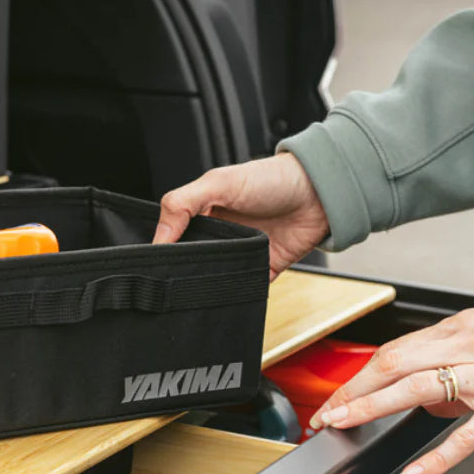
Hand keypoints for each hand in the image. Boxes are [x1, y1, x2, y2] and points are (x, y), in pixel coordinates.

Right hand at [154, 154, 329, 278]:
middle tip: (174, 280)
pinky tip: (227, 294)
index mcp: (205, 211)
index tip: (154, 261)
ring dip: (209, 283)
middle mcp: (221, 233)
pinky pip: (243, 289)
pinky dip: (236, 294)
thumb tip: (159, 235)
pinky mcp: (261, 269)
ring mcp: (242, 252)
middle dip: (185, 269)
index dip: (164, 247)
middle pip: (193, 259)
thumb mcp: (219, 182)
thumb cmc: (274, 179)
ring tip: (200, 287)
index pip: (174, 234)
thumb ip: (183, 203)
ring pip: (216, 277)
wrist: (319, 194)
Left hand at [311, 309, 473, 473]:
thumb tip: (427, 395)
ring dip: (372, 407)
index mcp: (462, 329)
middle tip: (328, 412)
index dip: (361, 374)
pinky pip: (465, 436)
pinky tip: (413, 473)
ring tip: (345, 423)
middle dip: (353, 390)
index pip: (396, 350)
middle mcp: (469, 346)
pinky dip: (435, 457)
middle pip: (394, 365)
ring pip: (416, 390)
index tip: (339, 393)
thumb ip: (457, 361)